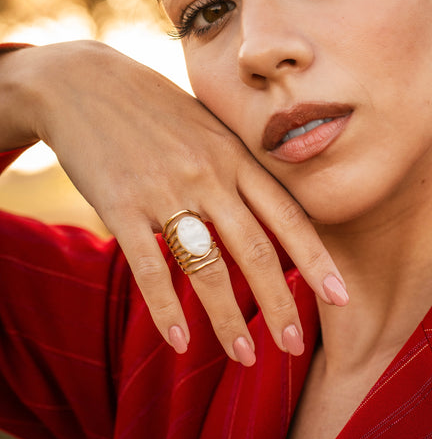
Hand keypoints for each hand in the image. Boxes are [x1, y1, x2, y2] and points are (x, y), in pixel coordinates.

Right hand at [1, 40, 348, 365]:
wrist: (84, 81)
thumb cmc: (156, 109)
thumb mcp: (208, 127)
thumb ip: (238, 165)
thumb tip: (267, 209)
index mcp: (235, 156)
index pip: (287, 215)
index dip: (316, 259)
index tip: (340, 297)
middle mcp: (208, 174)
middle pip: (255, 250)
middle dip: (278, 303)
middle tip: (294, 346)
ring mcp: (165, 190)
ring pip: (207, 266)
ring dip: (228, 318)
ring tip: (245, 357)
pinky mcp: (121, 204)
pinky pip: (149, 266)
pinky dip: (166, 308)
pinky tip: (179, 342)